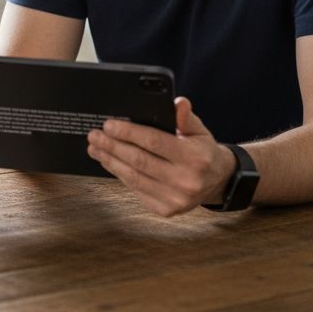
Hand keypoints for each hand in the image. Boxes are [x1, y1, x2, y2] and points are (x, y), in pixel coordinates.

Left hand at [86, 97, 237, 216]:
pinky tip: (109, 162)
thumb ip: (186, 118)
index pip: (155, 142)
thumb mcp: (200, 132)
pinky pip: (136, 189)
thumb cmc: (203, 152)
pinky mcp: (166, 210)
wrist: (218, 182)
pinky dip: (119, 174)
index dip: (129, 133)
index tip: (109, 124)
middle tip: (94, 135)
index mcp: (194, 158)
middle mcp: (185, 181)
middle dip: (112, 146)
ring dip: (110, 161)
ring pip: (134, 177)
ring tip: (95, 148)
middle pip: (139, 161)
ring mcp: (175, 199)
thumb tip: (178, 102)